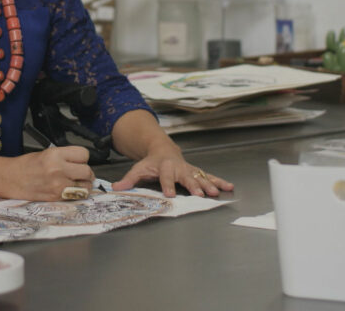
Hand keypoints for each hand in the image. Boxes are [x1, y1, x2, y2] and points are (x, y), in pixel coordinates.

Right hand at [6, 145, 93, 200]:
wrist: (9, 179)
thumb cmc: (24, 166)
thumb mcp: (45, 153)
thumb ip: (64, 157)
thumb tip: (80, 163)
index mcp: (55, 154)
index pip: (84, 154)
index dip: (83, 158)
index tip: (80, 161)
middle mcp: (58, 169)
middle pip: (87, 171)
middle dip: (86, 173)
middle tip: (80, 174)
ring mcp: (58, 184)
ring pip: (85, 186)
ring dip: (84, 185)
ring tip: (76, 184)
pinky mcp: (56, 197)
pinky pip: (76, 196)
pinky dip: (76, 194)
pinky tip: (69, 191)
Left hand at [111, 142, 233, 197]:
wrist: (163, 150)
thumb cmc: (151, 163)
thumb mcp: (138, 169)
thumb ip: (129, 180)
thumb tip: (116, 189)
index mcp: (164, 166)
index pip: (165, 176)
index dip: (167, 185)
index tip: (169, 195)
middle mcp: (179, 167)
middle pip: (186, 177)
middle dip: (194, 185)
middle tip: (200, 194)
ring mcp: (189, 169)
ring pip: (200, 177)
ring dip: (209, 184)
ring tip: (217, 192)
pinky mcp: (197, 172)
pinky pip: (209, 176)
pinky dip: (219, 181)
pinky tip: (229, 186)